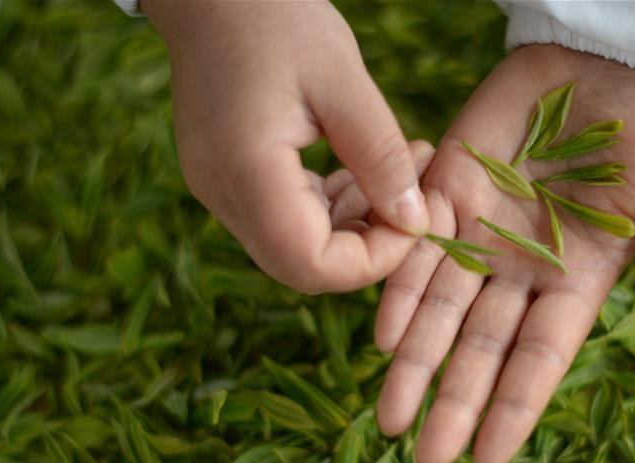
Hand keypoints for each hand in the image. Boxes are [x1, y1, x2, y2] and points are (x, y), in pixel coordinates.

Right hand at [142, 0, 429, 292]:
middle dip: (368, 248)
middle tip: (412, 198)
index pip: (312, 264)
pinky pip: (283, 222)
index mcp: (246, 171)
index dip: (373, 261)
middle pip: (303, 267)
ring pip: (295, 249)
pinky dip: (327, 211)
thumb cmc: (277, 18)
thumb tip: (417, 222)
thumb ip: (381, 157)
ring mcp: (217, 192)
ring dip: (352, 228)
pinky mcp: (224, 181)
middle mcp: (222, 195)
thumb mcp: (345, 81)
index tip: (417, 218)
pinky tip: (356, 172)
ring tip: (393, 174)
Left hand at [374, 45, 634, 462]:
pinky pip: (418, 252)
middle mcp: (520, 272)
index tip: (487, 462)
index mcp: (575, 284)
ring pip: (440, 312)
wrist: (599, 63)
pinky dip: (400, 292)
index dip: (513, 409)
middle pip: (481, 349)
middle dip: (453, 403)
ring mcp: (479, 237)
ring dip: (413, 363)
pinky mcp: (446, 196)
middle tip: (425, 461)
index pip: (539, 360)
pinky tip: (381, 336)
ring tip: (388, 418)